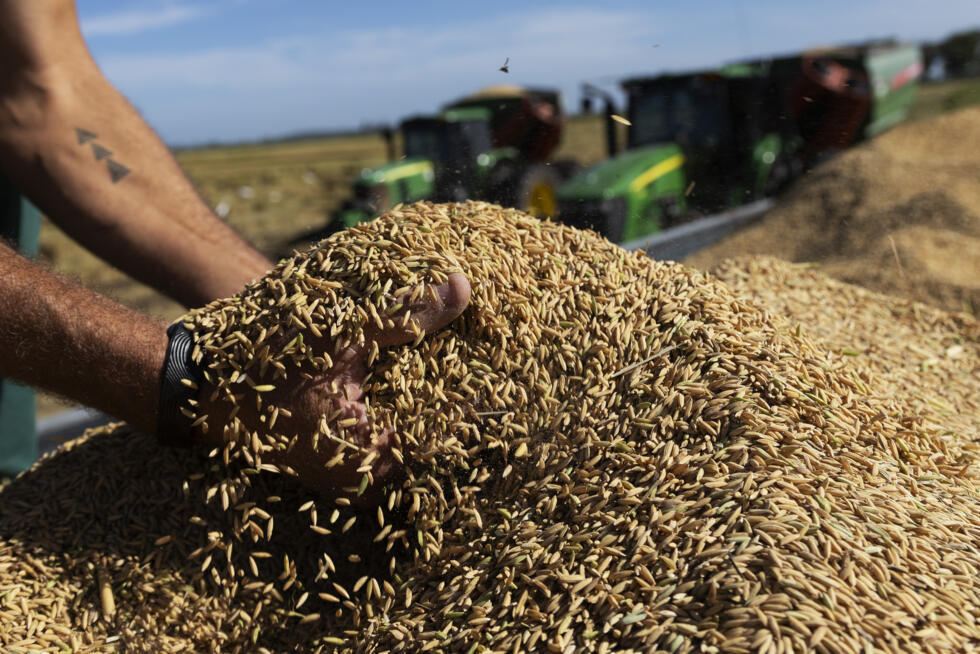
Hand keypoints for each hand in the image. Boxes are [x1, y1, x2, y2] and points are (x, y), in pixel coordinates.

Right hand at [193, 273, 470, 495]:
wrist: (195, 387)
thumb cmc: (262, 363)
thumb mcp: (339, 333)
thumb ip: (404, 317)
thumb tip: (463, 288)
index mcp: (372, 458)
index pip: (448, 430)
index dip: (476, 392)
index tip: (503, 357)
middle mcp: (364, 477)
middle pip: (429, 432)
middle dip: (451, 390)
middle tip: (482, 346)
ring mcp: (348, 471)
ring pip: (405, 431)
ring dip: (422, 392)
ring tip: (451, 348)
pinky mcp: (335, 455)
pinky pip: (380, 430)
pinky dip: (395, 399)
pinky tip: (406, 365)